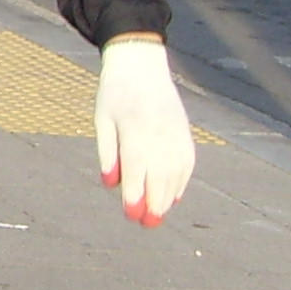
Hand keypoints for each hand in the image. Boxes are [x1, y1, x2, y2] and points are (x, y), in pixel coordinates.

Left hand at [96, 36, 195, 225]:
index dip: (135, 195)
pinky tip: (172, 196)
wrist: (141, 65)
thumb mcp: (103, 120)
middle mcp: (159, 133)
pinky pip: (187, 163)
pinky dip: (181, 181)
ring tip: (158, 215)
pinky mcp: (184, 132)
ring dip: (167, 196)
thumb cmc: (115, 94)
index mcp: (136, 128)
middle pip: (160, 176)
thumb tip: (111, 184)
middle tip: (146, 224)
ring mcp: (176, 132)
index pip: (137, 169)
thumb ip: (108, 152)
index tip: (131, 215)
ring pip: (176, 172)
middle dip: (154, 203)